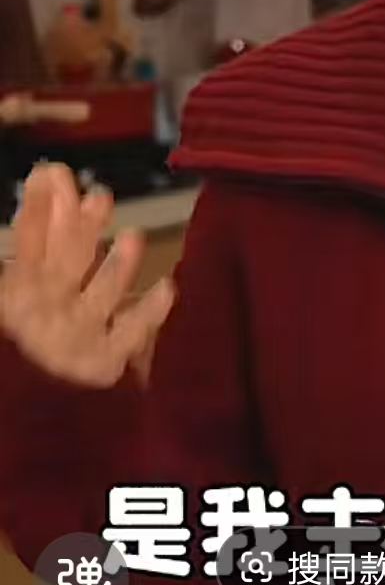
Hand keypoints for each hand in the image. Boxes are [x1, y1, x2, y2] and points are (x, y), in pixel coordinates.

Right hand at [0, 161, 174, 387]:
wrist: (39, 410)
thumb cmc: (43, 329)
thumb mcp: (33, 278)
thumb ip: (41, 230)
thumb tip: (51, 175)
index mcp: (17, 292)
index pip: (27, 244)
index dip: (37, 210)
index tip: (51, 173)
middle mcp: (43, 315)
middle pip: (62, 266)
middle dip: (78, 229)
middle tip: (100, 197)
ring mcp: (74, 339)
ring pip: (96, 301)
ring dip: (114, 269)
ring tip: (132, 238)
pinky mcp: (102, 363)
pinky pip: (127, 337)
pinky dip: (147, 314)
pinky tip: (167, 288)